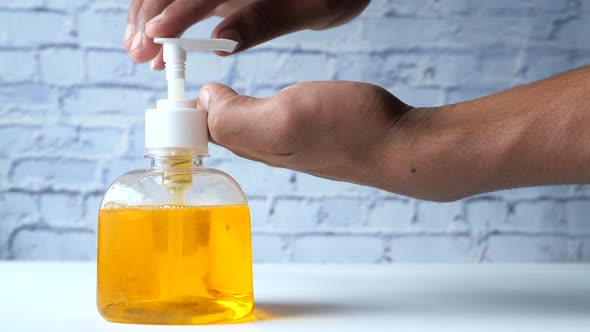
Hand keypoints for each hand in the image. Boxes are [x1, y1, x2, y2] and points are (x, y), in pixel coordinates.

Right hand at [124, 0, 369, 68]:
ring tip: (142, 54)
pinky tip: (159, 45)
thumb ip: (262, 22)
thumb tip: (220, 45)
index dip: (174, 12)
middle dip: (150, 16)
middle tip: (140, 53)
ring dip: (150, 18)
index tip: (154, 39)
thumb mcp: (306, 9)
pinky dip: (167, 20)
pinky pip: (185, 1)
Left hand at [197, 81, 450, 198]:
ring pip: (235, 126)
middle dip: (189, 111)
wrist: (398, 144)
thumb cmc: (348, 130)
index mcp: (251, 144)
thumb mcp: (284, 118)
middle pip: (212, 132)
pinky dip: (240, 106)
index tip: (171, 77)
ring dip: (213, 108)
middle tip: (177, 78)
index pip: (198, 132)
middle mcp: (263, 147)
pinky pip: (259, 120)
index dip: (178, 111)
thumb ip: (237, 116)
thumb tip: (204, 100)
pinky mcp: (302, 131)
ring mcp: (284, 141)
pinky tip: (242, 97)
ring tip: (202, 87)